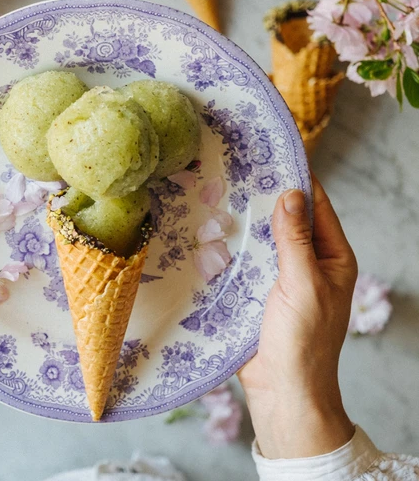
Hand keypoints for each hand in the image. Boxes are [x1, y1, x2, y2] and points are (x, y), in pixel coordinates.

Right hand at [238, 175, 357, 458]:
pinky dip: (232, 246)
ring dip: (246, 222)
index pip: (316, 208)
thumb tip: (291, 194)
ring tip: (221, 195)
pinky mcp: (256, 290)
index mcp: (332, 258)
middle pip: (287, 220)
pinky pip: (245, 260)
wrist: (281, 389)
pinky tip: (212, 232)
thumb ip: (295, 240)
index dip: (298, 181)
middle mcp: (308, 263)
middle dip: (266, 198)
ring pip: (263, 238)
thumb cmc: (303, 341)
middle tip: (239, 171)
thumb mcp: (303, 284)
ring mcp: (280, 276)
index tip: (274, 156)